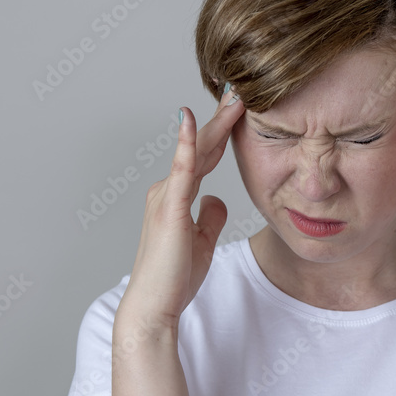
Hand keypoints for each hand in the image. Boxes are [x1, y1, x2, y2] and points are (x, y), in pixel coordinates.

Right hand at [118, 85, 246, 329]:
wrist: (154, 305)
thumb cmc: (174, 278)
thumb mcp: (202, 241)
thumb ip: (209, 216)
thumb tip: (216, 199)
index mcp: (176, 197)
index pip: (204, 156)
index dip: (221, 132)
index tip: (238, 109)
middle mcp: (167, 190)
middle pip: (201, 146)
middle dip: (222, 118)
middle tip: (240, 89)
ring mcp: (166, 196)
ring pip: (196, 151)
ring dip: (215, 122)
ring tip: (235, 96)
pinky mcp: (169, 207)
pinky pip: (181, 169)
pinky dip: (187, 142)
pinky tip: (192, 119)